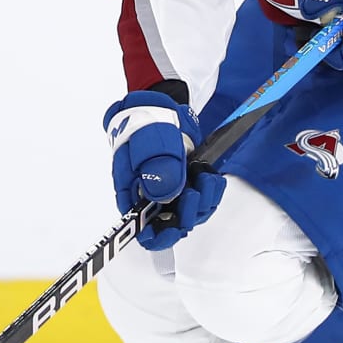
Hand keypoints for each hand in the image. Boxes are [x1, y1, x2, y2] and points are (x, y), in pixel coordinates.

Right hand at [104, 89, 225, 248]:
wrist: (161, 107)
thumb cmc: (146, 124)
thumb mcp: (150, 143)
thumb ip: (157, 170)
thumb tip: (162, 196)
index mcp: (131, 192)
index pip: (139, 226)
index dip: (155, 235)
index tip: (172, 228)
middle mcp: (149, 198)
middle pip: (168, 224)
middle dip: (186, 214)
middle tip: (193, 193)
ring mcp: (170, 193)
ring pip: (189, 214)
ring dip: (202, 202)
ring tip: (206, 179)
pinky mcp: (187, 185)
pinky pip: (203, 201)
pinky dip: (211, 193)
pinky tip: (212, 178)